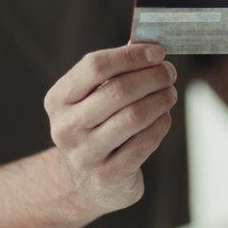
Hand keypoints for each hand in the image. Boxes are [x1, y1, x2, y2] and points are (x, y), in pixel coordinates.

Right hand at [44, 42, 176, 218]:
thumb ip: (117, 71)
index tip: (157, 52)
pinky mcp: (108, 176)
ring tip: (169, 94)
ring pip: (134, 117)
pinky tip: (164, 117)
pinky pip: (145, 142)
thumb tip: (149, 44)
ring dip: (160, 100)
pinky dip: (160, 125)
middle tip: (169, 74)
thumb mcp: (93, 99)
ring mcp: (85, 155)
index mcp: (58, 100)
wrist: (84, 183)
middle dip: (152, 77)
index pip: (94, 66)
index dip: (131, 56)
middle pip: (117, 91)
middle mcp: (66, 128)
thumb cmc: (95, 128)